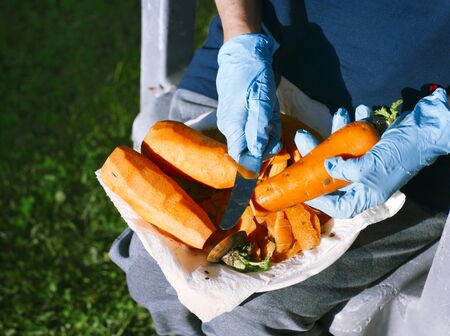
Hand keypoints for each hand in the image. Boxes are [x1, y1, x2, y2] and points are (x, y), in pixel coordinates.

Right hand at [216, 34, 281, 169]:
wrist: (244, 54)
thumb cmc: (253, 76)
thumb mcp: (262, 101)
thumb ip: (259, 128)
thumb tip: (257, 153)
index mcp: (233, 126)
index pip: (240, 158)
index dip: (256, 161)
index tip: (273, 150)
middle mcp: (230, 127)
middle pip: (249, 150)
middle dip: (267, 142)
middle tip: (275, 125)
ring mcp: (233, 121)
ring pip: (253, 139)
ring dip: (268, 131)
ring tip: (272, 113)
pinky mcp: (238, 115)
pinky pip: (253, 128)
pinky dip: (265, 123)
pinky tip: (268, 111)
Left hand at [296, 89, 449, 217]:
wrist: (428, 132)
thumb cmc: (400, 153)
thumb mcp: (370, 166)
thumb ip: (346, 169)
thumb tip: (327, 165)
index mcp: (367, 194)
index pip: (338, 206)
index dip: (319, 200)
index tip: (302, 187)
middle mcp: (366, 182)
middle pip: (333, 173)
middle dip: (317, 151)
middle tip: (302, 136)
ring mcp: (368, 164)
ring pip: (344, 150)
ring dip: (340, 129)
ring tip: (340, 112)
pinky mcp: (372, 148)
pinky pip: (357, 137)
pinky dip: (355, 124)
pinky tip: (359, 110)